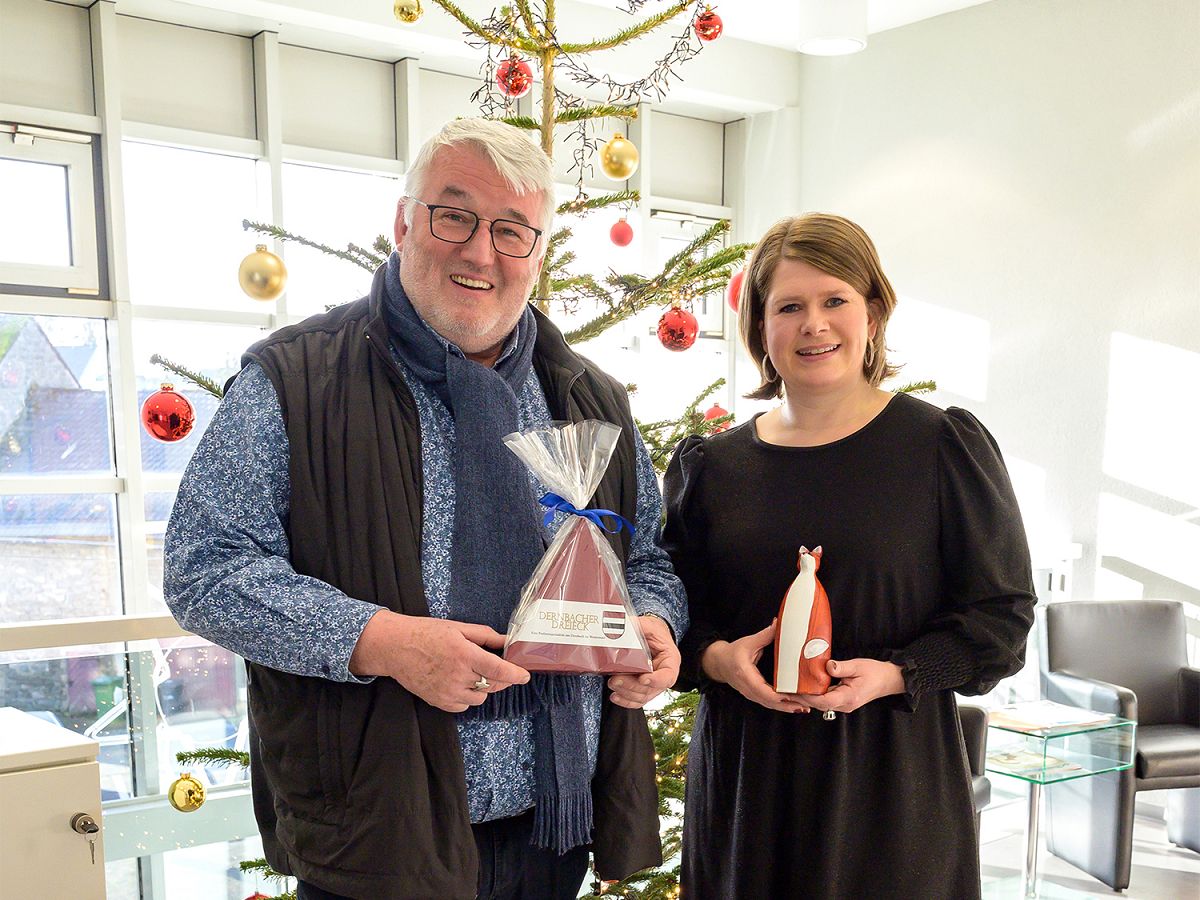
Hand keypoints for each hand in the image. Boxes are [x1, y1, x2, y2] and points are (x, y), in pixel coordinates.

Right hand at [349, 610, 529, 712]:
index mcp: (465, 654)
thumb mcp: (458, 628)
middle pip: (493, 685)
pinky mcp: (439, 702)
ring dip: (484, 688)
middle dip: (502, 679)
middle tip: (499, 668)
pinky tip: (461, 683)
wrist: (395, 647)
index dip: (516, 674)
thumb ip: (485, 636)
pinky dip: (467, 697)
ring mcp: (448, 692)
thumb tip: (507, 641)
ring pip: (480, 698)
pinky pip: (464, 706)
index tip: (525, 675)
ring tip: (474, 673)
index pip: (499, 670)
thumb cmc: (427, 633)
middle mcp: (458, 676)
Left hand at [608, 615, 680, 708]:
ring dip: (626, 693)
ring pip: (643, 696)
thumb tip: (622, 627)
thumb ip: (637, 626)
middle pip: (652, 689)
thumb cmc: (653, 632)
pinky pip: (637, 700)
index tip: (642, 678)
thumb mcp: (648, 625)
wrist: (651, 636)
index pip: (668, 676)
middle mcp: (664, 674)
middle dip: (632, 686)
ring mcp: (654, 683)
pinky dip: (626, 701)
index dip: (656, 680)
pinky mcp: (644, 688)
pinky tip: (616, 696)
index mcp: (670, 660)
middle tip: (616, 679)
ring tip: (612, 684)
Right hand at [701, 620, 808, 713]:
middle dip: (788, 704)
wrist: (718, 662)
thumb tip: (778, 624)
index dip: (780, 696)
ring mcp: (750, 694)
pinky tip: (795, 706)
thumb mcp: (748, 642)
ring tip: (804, 708)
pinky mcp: (754, 696)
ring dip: (787, 707)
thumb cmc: (732, 652)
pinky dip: (782, 706)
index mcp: (746, 675)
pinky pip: (769, 703)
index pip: (763, 691)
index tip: (795, 696)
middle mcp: (748, 688)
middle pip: (770, 702)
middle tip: (807, 704)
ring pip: (770, 705)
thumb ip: (765, 635)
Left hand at [797, 658, 904, 714]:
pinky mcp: (843, 701)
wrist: (888, 680)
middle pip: (819, 704)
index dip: (808, 696)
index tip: (795, 690)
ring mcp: (844, 704)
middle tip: (786, 690)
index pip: (823, 701)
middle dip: (802, 698)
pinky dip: (815, 695)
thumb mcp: (858, 666)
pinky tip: (806, 687)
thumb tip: (827, 666)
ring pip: (821, 703)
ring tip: (791, 688)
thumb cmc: (875, 672)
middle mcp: (845, 705)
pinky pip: (826, 700)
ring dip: (807, 697)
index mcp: (849, 697)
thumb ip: (841, 667)